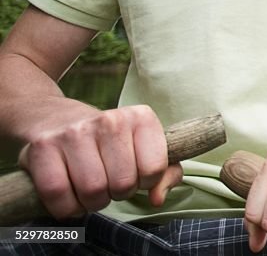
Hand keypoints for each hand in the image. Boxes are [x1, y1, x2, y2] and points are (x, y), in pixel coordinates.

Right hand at [17, 104, 181, 217]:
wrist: (56, 118)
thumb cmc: (108, 142)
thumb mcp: (144, 148)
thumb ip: (166, 174)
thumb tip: (157, 198)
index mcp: (141, 117)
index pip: (154, 170)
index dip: (144, 182)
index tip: (134, 174)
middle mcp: (109, 120)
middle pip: (122, 184)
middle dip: (117, 194)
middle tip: (109, 183)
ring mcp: (74, 132)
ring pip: (92, 191)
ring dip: (92, 202)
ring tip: (90, 189)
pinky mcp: (43, 147)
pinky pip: (58, 194)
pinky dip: (66, 207)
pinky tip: (70, 196)